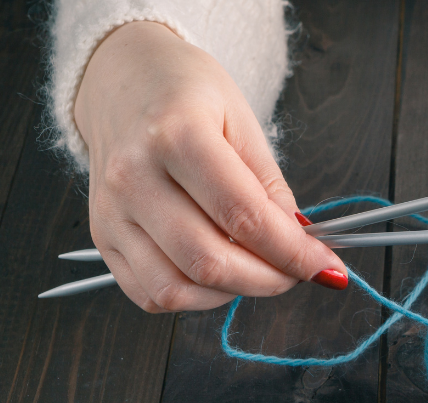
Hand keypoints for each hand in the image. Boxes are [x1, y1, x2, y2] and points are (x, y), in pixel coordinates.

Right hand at [74, 21, 345, 312]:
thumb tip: (301, 247)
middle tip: (296, 273)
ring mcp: (112, 212)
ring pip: (177, 290)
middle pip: (209, 262)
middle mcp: (133, 177)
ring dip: (233, 294)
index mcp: (175, 135)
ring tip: (257, 270)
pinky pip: (151, 295)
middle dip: (269, 280)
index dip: (293, 253)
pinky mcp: (102, 237)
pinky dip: (195, 298)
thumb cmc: (188, 97)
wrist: (124, 80)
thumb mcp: (245, 124)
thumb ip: (272, 191)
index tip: (325, 266)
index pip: (245, 218)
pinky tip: (219, 274)